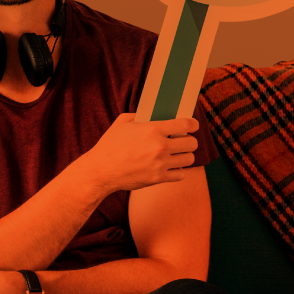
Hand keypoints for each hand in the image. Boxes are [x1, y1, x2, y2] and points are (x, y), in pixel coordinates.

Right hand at [76, 113, 198, 193]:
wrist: (100, 171)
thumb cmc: (109, 145)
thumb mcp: (122, 122)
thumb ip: (140, 116)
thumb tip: (155, 114)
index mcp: (152, 129)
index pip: (186, 124)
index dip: (193, 124)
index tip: (193, 125)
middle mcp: (160, 146)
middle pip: (192, 143)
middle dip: (189, 141)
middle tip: (182, 141)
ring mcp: (160, 164)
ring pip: (189, 159)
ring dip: (184, 156)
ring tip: (176, 155)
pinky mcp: (158, 178)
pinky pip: (181, 174)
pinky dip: (178, 171)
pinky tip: (170, 167)